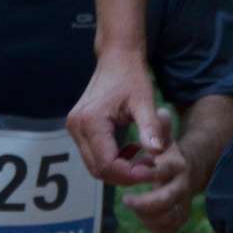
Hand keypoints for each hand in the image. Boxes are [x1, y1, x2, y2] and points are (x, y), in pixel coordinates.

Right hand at [67, 50, 167, 185]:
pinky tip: (132, 150)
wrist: (117, 57)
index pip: (107, 164)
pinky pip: (94, 155)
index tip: (153, 170)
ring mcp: (74, 128)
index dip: (130, 174)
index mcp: (90, 121)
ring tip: (143, 159)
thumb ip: (150, 128)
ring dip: (120, 169)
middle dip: (125, 175)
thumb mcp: (145, 101)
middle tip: (150, 168)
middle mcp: (76, 126)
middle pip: (98, 169)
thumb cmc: (132, 76)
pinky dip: (113, 160)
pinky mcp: (79, 128)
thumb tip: (158, 153)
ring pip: (95, 165)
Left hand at [119, 109, 197, 232]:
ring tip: (133, 204)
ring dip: (148, 216)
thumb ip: (161, 126)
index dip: (144, 174)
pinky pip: (169, 229)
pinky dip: (155, 226)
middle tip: (126, 200)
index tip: (129, 174)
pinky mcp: (179, 215)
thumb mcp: (165, 135)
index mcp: (177, 165)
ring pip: (169, 219)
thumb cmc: (169, 150)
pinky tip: (142, 215)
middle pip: (166, 202)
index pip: (162, 172)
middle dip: (144, 204)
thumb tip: (162, 111)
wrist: (191, 166)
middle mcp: (182, 185)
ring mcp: (182, 202)